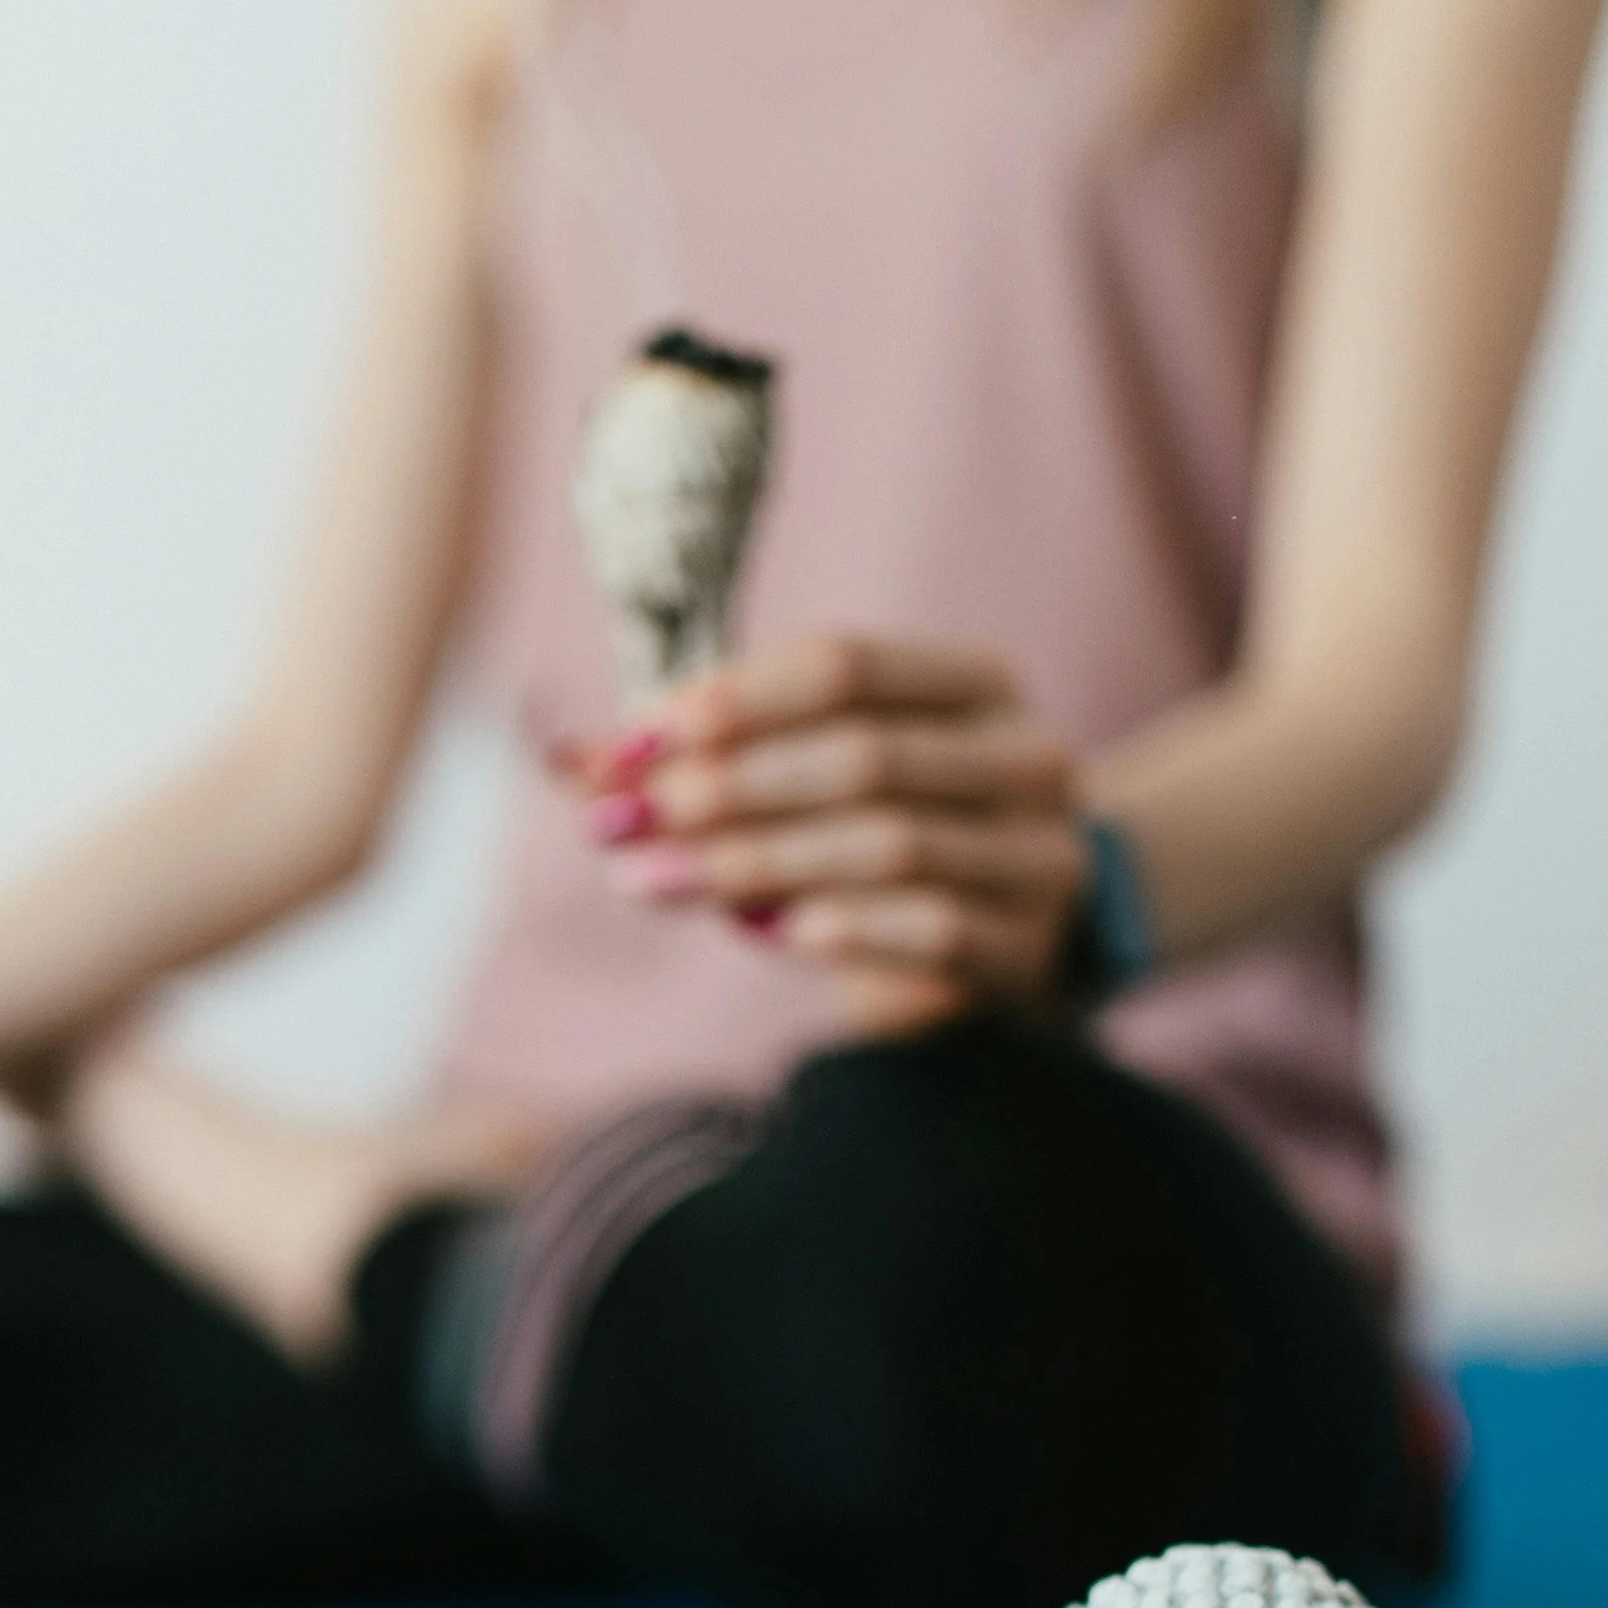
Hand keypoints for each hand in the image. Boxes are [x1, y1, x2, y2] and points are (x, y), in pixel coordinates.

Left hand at [576, 633, 1088, 1031]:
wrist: (1031, 927)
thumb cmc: (898, 829)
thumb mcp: (822, 773)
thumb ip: (714, 757)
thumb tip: (568, 762)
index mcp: (975, 679)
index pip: (843, 665)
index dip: (730, 700)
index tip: (628, 745)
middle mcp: (1023, 754)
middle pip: (862, 756)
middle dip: (726, 788)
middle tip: (622, 821)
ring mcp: (1039, 851)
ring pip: (890, 845)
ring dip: (755, 862)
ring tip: (651, 881)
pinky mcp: (1028, 942)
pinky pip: (933, 929)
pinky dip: (842, 928)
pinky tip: (764, 931)